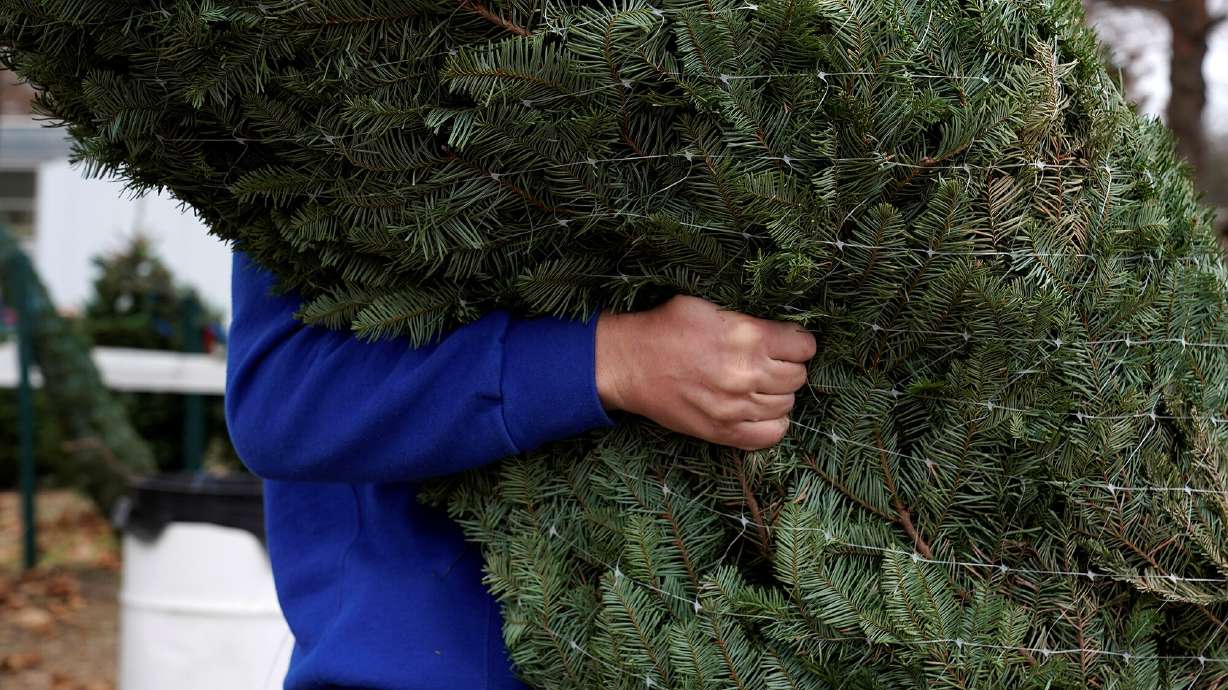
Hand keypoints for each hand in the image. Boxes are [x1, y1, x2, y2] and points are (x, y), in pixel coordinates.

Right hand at [595, 295, 816, 449]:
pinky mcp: (722, 431)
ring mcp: (736, 407)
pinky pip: (771, 435)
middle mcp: (747, 373)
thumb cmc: (665, 329)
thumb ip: (746, 320)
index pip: (804, 346)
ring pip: (787, 405)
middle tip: (771, 364)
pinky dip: (772, 423)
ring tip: (759, 386)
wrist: (628, 364)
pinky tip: (759, 411)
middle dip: (789, 368)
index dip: (798, 343)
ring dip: (778, 394)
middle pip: (798, 377)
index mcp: (747, 336)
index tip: (789, 344)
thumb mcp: (708, 307)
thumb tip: (777, 331)